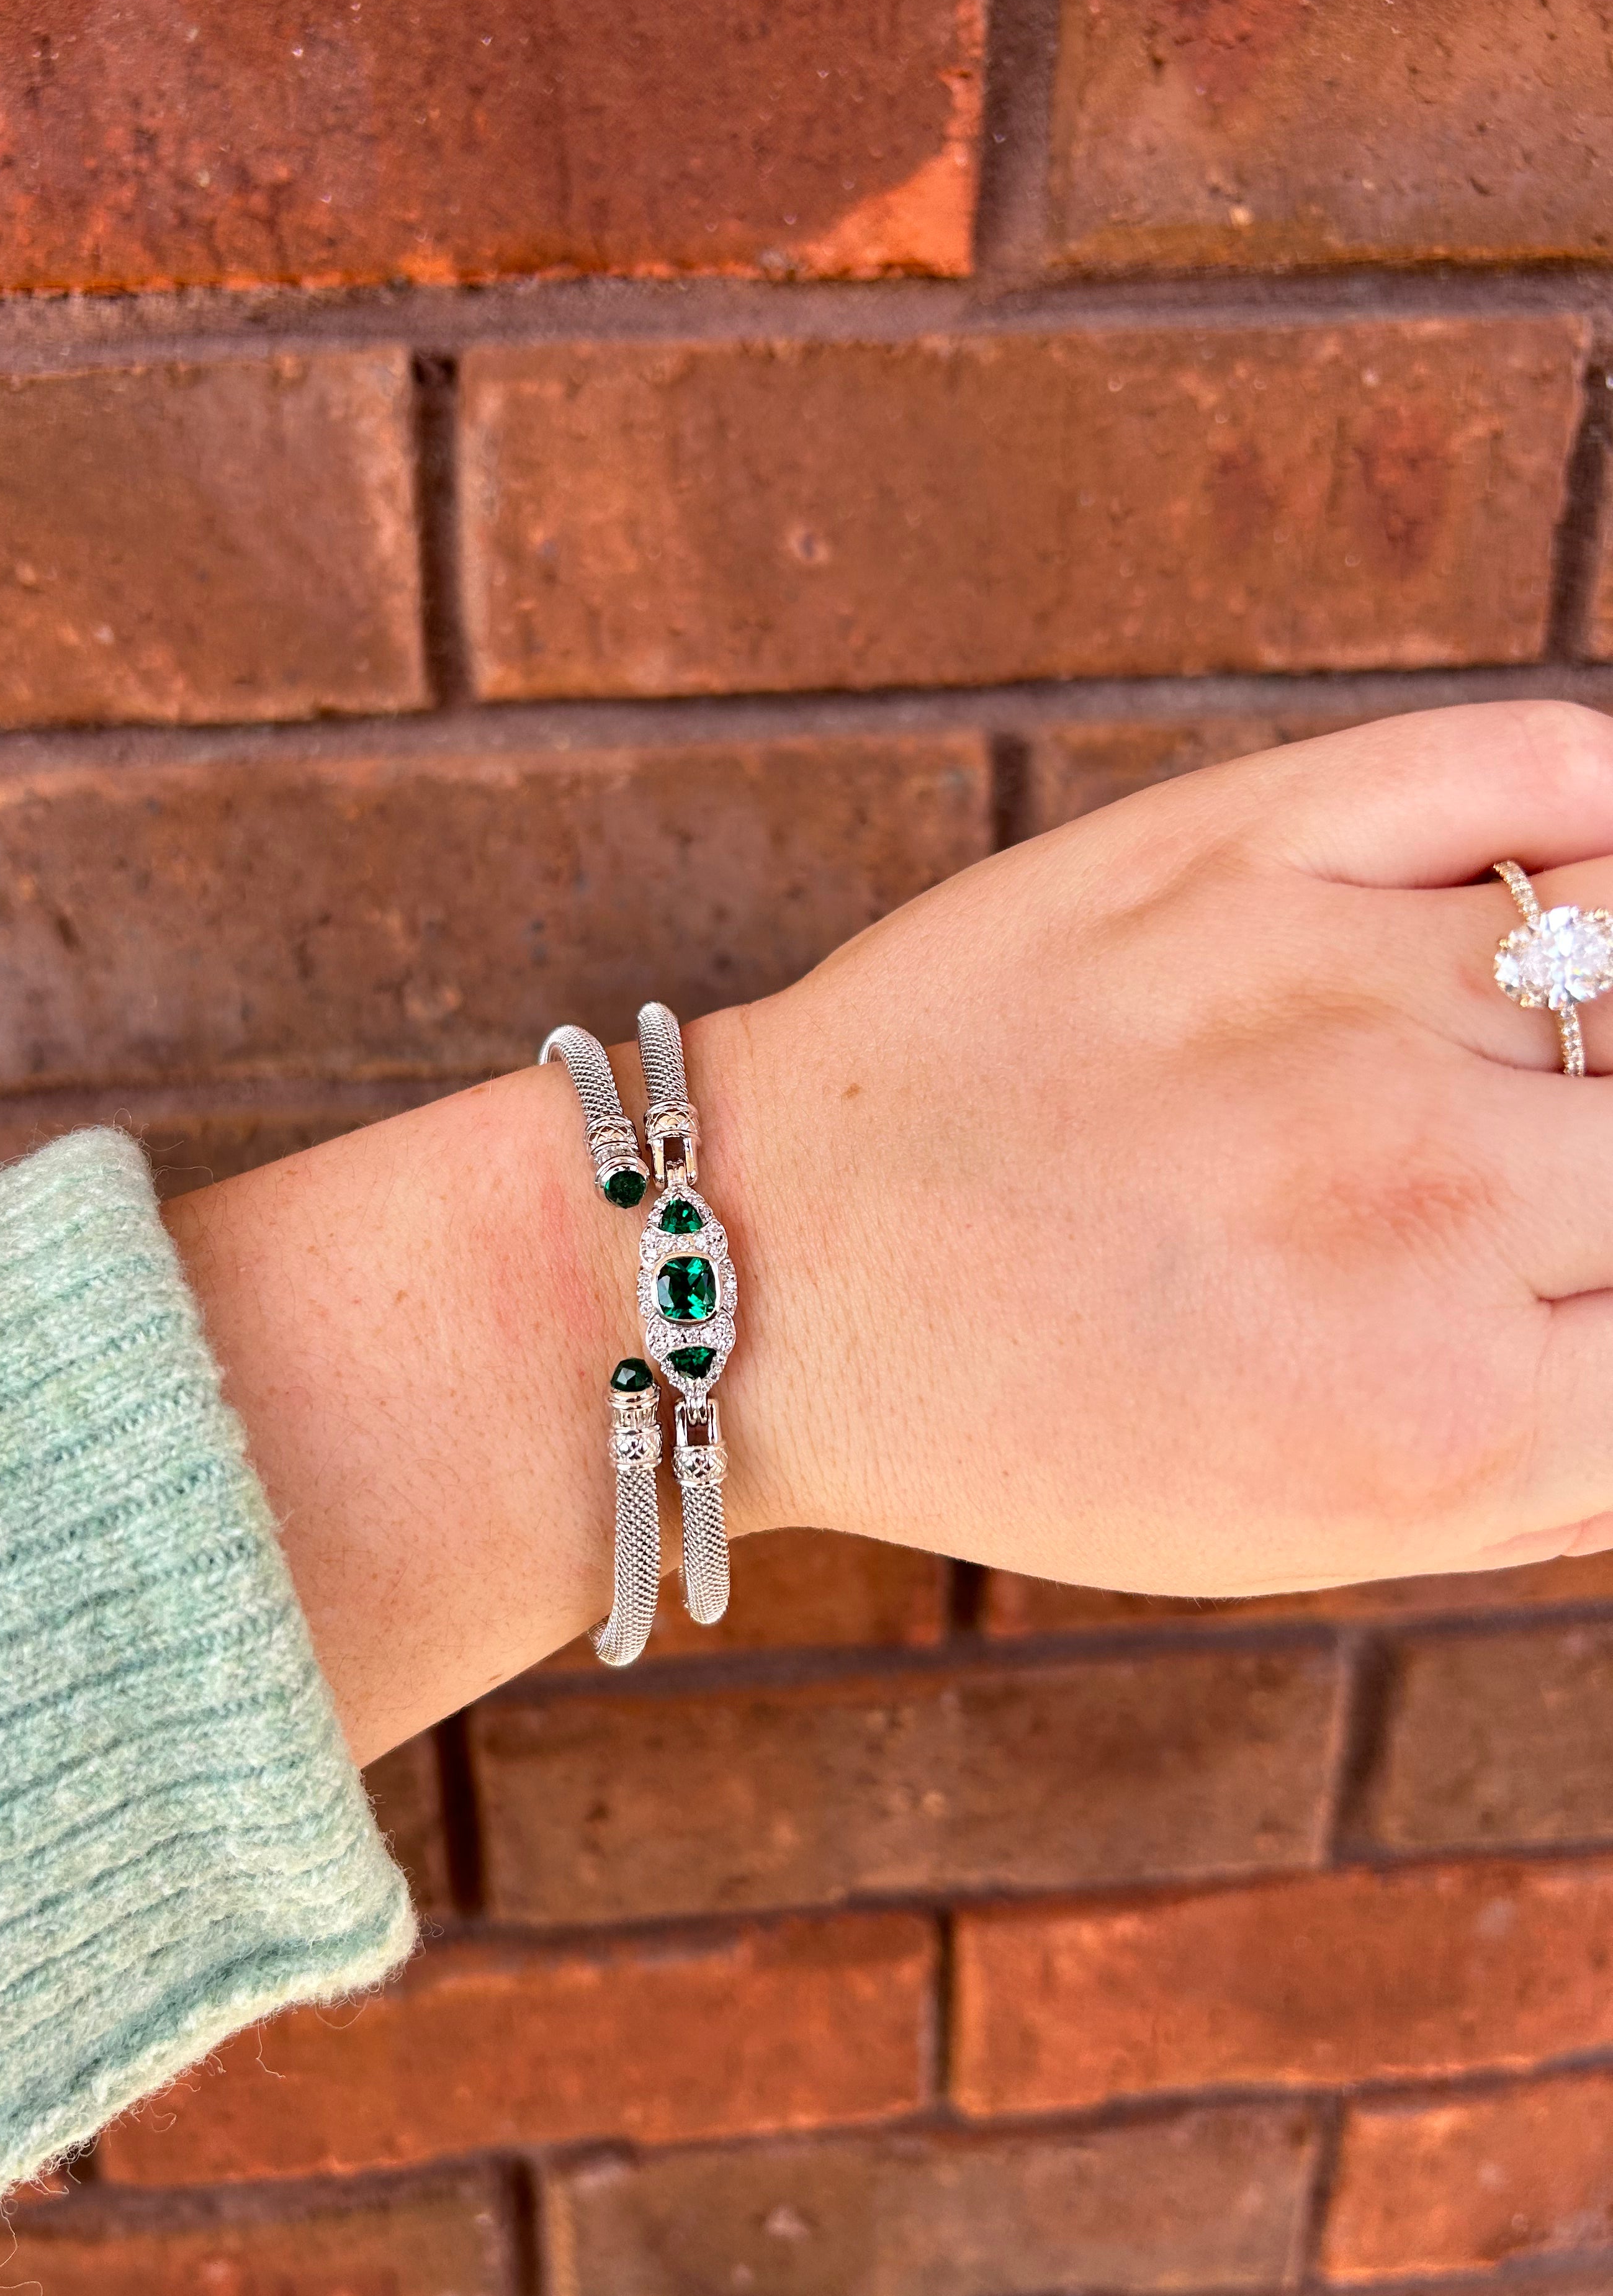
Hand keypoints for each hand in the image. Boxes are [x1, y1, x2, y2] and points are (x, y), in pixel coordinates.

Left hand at [173, 696, 1612, 1762]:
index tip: (1596, 1255)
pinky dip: (1598, 804)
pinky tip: (1564, 880)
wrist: (766, 1270)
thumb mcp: (1307, 1532)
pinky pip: (1530, 763)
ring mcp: (1336, 989)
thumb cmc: (1028, 1416)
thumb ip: (1560, 1458)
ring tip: (1552, 1043)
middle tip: (1565, 1158)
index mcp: (1452, 1412)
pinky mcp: (1239, 841)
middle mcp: (1427, 1192)